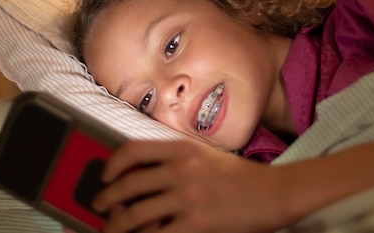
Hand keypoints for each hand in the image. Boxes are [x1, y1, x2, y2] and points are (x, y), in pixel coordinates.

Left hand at [92, 140, 297, 232]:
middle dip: (106, 199)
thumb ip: (175, 160)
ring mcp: (187, 197)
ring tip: (111, 228)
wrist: (273, 193)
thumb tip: (140, 177)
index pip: (133, 149)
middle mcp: (181, 170)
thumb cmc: (240, 176)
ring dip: (115, 224)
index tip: (105, 175)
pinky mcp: (195, 224)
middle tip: (99, 206)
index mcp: (182, 149)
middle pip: (128, 184)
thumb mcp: (205, 156)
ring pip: (134, 214)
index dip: (112, 163)